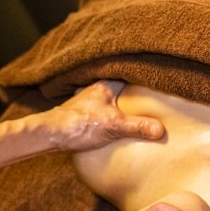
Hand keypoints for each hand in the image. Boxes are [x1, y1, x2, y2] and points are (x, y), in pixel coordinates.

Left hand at [39, 80, 164, 151]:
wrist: (49, 135)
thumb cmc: (78, 125)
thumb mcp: (113, 126)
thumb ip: (137, 126)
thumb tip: (161, 129)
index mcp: (106, 84)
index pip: (129, 75)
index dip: (143, 79)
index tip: (158, 83)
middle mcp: (97, 89)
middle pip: (121, 87)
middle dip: (134, 91)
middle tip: (152, 97)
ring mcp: (89, 101)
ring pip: (111, 97)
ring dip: (122, 102)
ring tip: (139, 109)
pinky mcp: (83, 113)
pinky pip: (104, 108)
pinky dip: (112, 112)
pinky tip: (117, 121)